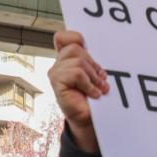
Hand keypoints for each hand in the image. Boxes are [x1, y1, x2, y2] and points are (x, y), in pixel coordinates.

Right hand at [48, 30, 109, 152]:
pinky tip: (93, 94)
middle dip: (93, 65)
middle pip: (76, 49)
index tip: (87, 48)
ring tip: (98, 89)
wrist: (91, 119)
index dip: (74, 37)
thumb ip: (92, 63)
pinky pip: (76, 73)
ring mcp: (55, 73)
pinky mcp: (56, 82)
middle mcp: (59, 64)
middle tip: (101, 80)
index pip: (63, 38)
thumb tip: (94, 53)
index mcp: (67, 60)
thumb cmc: (94, 98)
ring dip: (93, 76)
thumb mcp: (96, 76)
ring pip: (78, 61)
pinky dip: (89, 84)